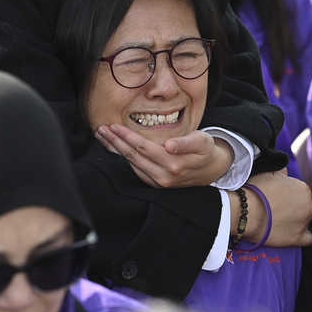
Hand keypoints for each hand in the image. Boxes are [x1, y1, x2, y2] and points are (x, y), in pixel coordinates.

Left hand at [96, 125, 233, 188]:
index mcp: (173, 164)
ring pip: (131, 165)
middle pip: (133, 157)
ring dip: (115, 151)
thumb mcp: (201, 142)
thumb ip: (186, 143)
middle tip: (101, 130)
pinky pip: (135, 171)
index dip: (127, 137)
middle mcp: (163, 176)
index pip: (143, 148)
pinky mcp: (156, 185)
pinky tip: (115, 150)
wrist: (211, 170)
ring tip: (103, 137)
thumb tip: (170, 146)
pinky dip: (123, 160)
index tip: (113, 126)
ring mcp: (159, 183)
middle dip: (115, 142)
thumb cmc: (205, 150)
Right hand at [230, 170, 311, 247]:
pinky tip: (298, 234)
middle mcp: (308, 205)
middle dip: (293, 207)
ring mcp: (304, 222)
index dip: (288, 194)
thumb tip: (285, 172)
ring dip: (296, 221)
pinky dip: (305, 237)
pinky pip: (309, 239)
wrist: (245, 212)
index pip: (299, 192)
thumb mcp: (269, 173)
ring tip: (278, 222)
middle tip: (276, 209)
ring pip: (305, 221)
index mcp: (303, 188)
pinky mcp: (297, 238)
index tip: (277, 197)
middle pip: (304, 206)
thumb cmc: (255, 190)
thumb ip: (282, 172)